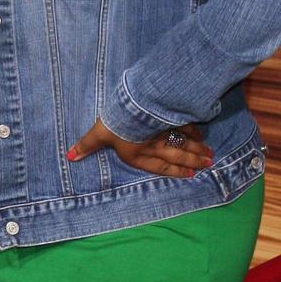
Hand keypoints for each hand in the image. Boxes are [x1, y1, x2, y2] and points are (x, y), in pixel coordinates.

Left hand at [66, 117, 212, 175]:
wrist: (135, 106)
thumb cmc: (116, 123)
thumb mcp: (99, 134)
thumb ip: (87, 145)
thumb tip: (70, 156)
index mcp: (140, 154)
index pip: (160, 165)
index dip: (175, 171)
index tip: (190, 175)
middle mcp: (157, 146)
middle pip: (178, 155)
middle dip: (193, 161)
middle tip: (207, 164)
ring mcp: (167, 131)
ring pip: (186, 143)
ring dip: (198, 149)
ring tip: (210, 155)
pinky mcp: (174, 116)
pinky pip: (188, 126)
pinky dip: (196, 131)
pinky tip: (203, 135)